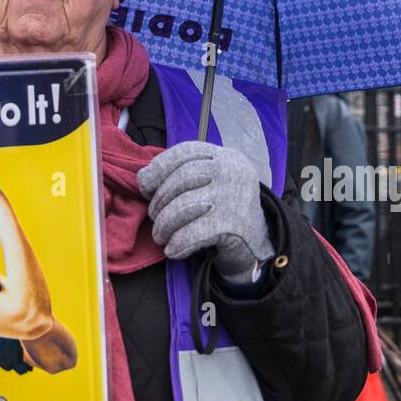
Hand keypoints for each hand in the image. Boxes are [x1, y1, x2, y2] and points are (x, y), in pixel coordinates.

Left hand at [137, 141, 273, 278]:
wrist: (257, 245)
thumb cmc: (224, 210)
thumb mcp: (210, 183)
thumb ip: (181, 175)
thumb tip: (142, 178)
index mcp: (226, 157)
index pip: (186, 151)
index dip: (159, 167)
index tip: (145, 185)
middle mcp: (232, 171)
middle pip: (182, 178)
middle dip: (160, 200)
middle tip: (154, 216)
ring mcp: (233, 197)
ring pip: (183, 206)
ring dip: (165, 225)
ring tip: (160, 235)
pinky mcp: (232, 226)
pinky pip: (192, 233)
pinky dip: (177, 243)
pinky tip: (172, 249)